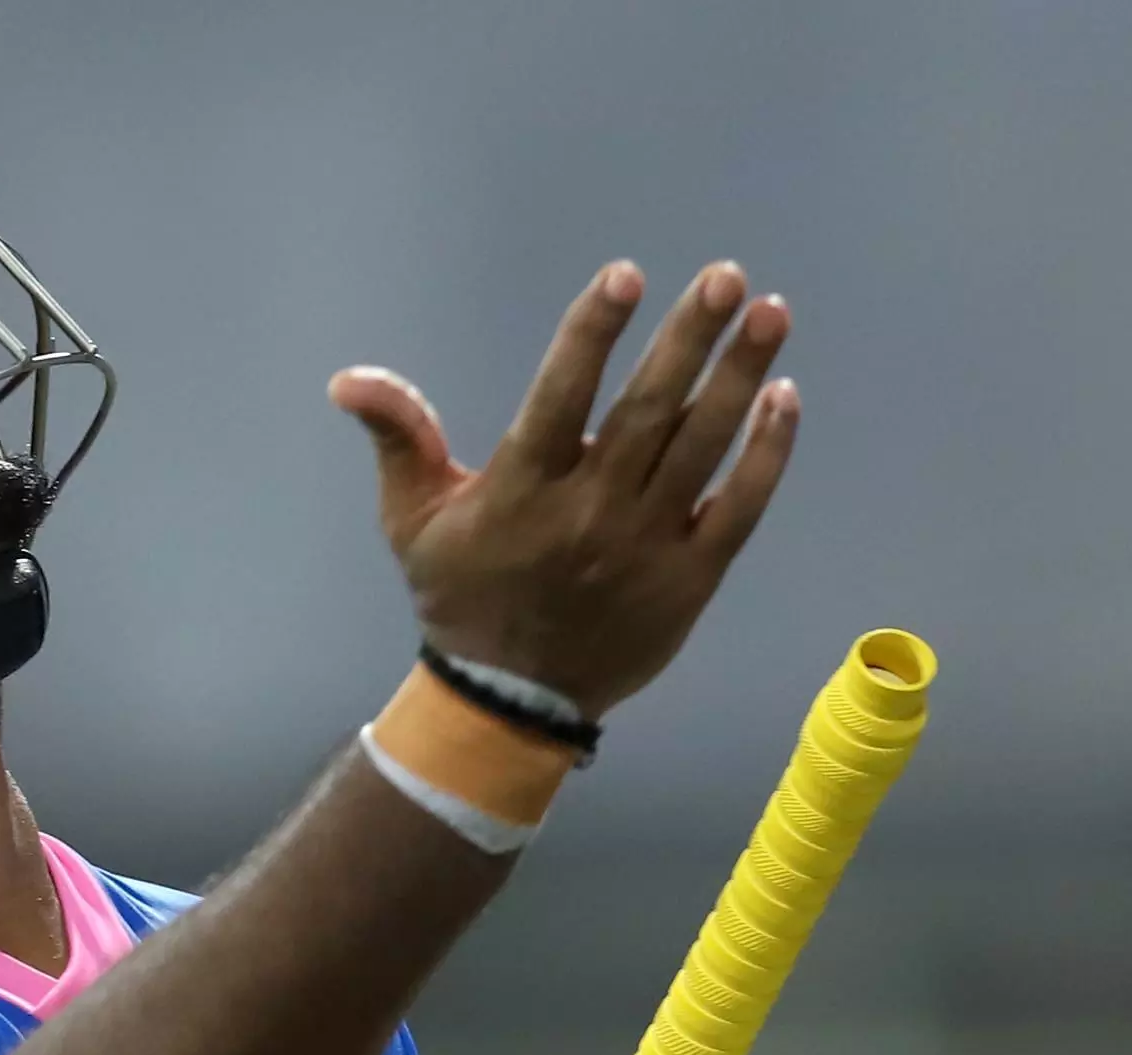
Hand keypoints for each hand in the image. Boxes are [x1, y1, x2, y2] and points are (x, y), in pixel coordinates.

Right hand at [331, 259, 797, 718]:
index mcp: (522, 490)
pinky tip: (783, 397)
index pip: (561, 397)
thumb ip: (398, 440)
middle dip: (689, 339)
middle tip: (724, 277)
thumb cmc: (463, 596)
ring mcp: (647, 545)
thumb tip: (348, 379)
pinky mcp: (690, 578)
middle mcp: (590, 511)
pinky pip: (739, 507)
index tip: (625, 276)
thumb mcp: (412, 521)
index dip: (591, 333)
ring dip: (739, 376)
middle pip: (648, 411)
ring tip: (769, 314)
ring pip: (701, 448)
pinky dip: (765, 454)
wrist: (511, 702)